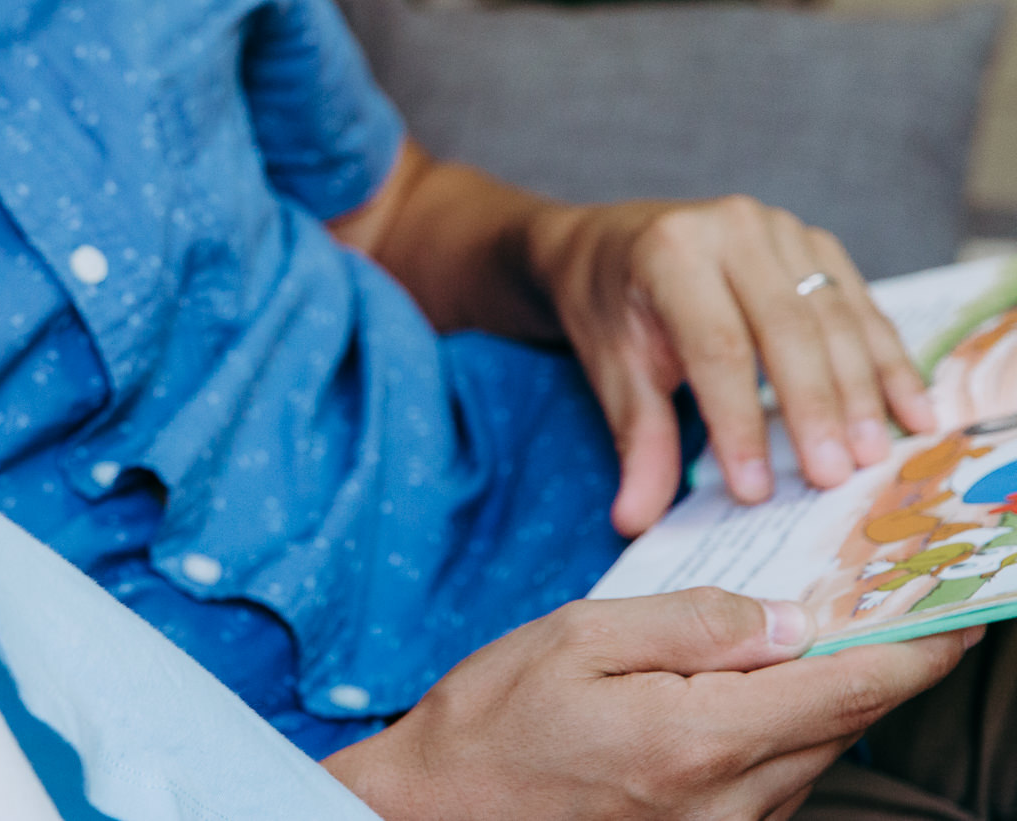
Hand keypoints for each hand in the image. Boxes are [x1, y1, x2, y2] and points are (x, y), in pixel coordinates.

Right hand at [324, 588, 973, 820]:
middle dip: (874, 658)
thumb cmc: (490, 724)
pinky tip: (755, 690)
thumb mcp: (577, 639)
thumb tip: (786, 618)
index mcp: (700, 741)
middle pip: (843, 723)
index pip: (849, 690)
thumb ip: (690, 624)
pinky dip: (786, 729)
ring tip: (811, 634)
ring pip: (814, 754)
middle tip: (887, 595)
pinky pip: (775, 782)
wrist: (432, 815)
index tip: (962, 608)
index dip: (918, 645)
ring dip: (827, 694)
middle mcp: (729, 804)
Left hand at [531, 196, 934, 535]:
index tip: (756, 488)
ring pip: (834, 317)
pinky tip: (912, 412)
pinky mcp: (816, 242)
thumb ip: (638, 440)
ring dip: (861, 391)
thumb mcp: (612, 369)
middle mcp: (731, 228)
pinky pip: (861, 306)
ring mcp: (781, 229)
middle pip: (787, 329)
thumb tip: (634, 520)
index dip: (739, 421)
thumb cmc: (611, 308)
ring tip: (873, 456)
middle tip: (834, 477)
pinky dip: (888, 362)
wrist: (609, 241)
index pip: (717, 346)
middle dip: (814, 408)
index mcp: (671, 253)